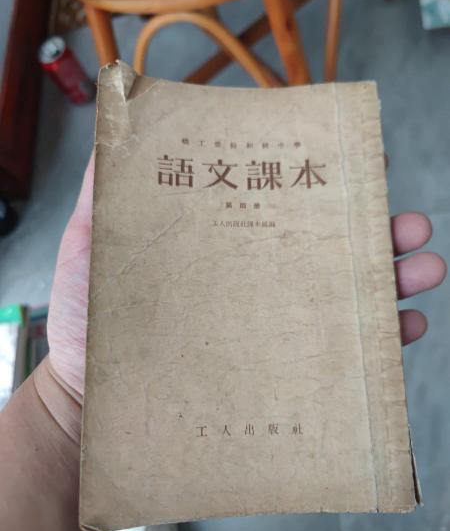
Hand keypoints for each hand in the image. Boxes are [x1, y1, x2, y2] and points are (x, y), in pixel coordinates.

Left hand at [47, 158, 446, 416]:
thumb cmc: (91, 328)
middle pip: (326, 244)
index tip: (357, 156)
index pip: (280, 201)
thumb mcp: (93, 248)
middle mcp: (254, 279)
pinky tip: (406, 327)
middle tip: (407, 221)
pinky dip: (382, 341)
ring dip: (393, 277)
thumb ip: (107, 193)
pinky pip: (342, 356)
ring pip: (346, 295)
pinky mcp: (278, 372)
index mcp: (224, 243)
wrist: (94, 403)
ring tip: (424, 266)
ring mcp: (269, 325)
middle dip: (376, 227)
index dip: (321, 177)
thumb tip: (121, 128)